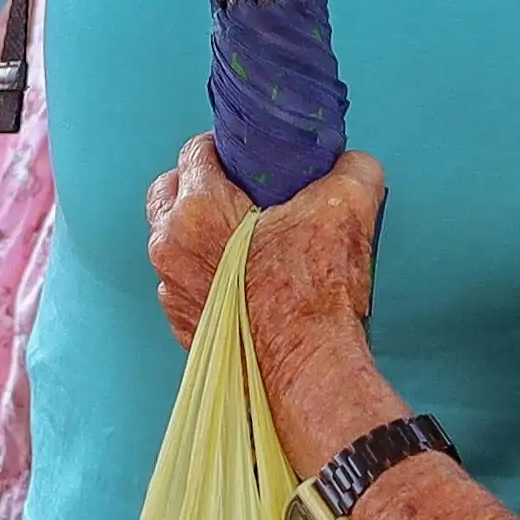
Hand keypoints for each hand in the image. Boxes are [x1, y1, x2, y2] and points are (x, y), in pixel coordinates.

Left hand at [150, 139, 397, 481]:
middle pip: (168, 192)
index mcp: (198, 210)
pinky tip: (241, 278)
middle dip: (196, 183)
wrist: (307, 371)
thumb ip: (350, 169)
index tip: (247, 157)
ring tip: (242, 237)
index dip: (223, 147)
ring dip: (198, 232)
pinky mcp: (183, 324)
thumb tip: (351, 164)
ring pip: (171, 241)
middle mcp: (171, 247)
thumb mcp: (346, 209)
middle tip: (236, 191)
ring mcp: (173, 288)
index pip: (194, 152)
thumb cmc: (316, 293)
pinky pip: (183, 283)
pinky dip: (204, 274)